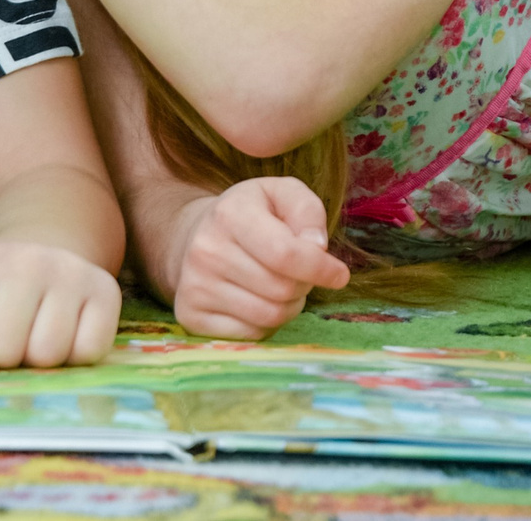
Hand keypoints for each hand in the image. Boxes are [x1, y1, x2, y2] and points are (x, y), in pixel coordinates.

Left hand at [0, 238, 121, 379]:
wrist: (43, 245)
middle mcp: (26, 261)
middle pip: (4, 348)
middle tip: (0, 339)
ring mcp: (69, 274)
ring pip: (47, 354)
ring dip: (34, 360)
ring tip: (30, 335)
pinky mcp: (105, 291)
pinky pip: (88, 352)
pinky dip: (73, 357)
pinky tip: (62, 334)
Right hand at [165, 178, 351, 340]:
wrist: (197, 235)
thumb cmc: (252, 215)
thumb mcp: (283, 195)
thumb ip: (307, 211)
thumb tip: (317, 247)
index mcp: (230, 213)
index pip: (285, 254)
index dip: (321, 268)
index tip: (339, 274)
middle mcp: (206, 250)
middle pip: (282, 289)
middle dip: (303, 285)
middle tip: (299, 273)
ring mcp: (194, 285)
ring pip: (269, 316)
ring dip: (288, 306)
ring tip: (281, 286)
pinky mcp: (190, 315)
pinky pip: (251, 335)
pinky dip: (266, 324)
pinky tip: (258, 301)